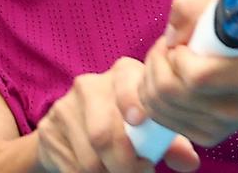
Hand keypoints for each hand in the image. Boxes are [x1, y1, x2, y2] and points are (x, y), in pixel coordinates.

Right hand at [36, 57, 200, 172]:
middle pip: (103, 134)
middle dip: (125, 164)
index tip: (140, 123)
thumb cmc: (124, 125)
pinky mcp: (47, 130)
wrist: (71, 129)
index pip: (125, 84)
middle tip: (141, 172)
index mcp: (121, 75)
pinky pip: (72, 167)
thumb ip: (170, 142)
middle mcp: (89, 85)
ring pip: (89, 157)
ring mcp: (65, 107)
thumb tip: (189, 162)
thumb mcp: (148, 127)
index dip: (132, 103)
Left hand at [128, 0, 237, 147]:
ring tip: (168, 61)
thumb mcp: (222, 1)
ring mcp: (224, 127)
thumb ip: (191, 8)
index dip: (177, 56)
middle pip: (170, 93)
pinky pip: (162, 119)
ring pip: (160, 107)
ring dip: (152, 77)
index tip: (184, 42)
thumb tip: (171, 38)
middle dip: (157, 62)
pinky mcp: (208, 137)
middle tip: (168, 47)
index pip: (197, 77)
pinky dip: (155, 96)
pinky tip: (171, 79)